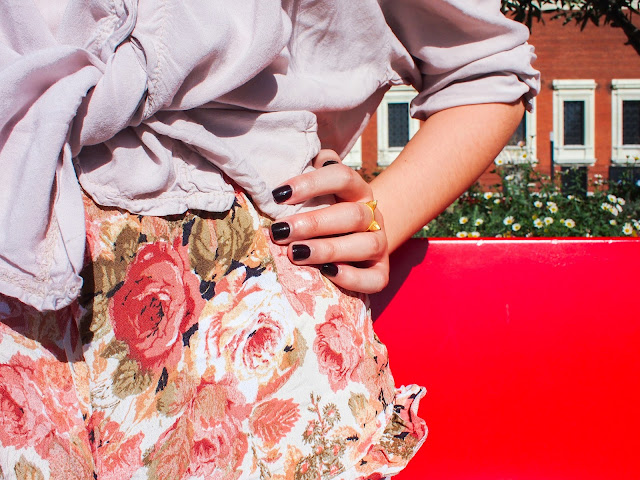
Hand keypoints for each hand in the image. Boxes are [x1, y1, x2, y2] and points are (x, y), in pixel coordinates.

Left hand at [269, 150, 388, 293]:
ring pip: (366, 245)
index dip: (311, 183)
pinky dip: (352, 278)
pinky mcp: (379, 272)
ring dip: (328, 249)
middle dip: (314, 223)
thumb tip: (296, 154)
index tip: (278, 194)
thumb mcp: (318, 188)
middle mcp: (372, 215)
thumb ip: (310, 167)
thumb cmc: (326, 209)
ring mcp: (379, 244)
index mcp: (357, 190)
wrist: (355, 239)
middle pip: (352, 215)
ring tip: (295, 254)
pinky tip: (326, 274)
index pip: (342, 177)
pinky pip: (375, 279)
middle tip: (280, 231)